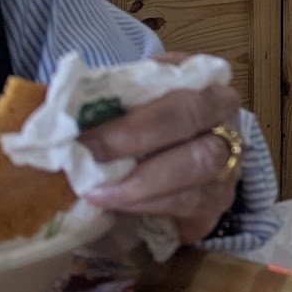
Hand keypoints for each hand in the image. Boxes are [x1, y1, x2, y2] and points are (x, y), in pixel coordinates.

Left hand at [83, 76, 243, 244]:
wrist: (177, 150)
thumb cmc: (149, 119)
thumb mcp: (134, 97)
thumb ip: (110, 97)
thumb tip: (61, 112)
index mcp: (205, 84)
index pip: (177, 93)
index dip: (131, 119)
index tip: (81, 134)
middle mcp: (227, 120)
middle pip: (192, 127)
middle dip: (133, 144)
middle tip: (86, 161)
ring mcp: (230, 162)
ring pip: (198, 169)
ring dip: (142, 184)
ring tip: (98, 193)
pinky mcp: (219, 201)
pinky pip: (192, 205)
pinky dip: (152, 206)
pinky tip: (120, 208)